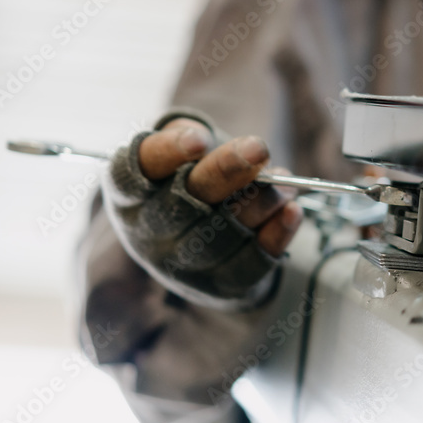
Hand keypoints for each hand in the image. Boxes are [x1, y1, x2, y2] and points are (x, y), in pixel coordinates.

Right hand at [137, 118, 302, 256]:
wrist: (210, 237)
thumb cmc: (194, 178)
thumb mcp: (181, 147)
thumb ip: (187, 135)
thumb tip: (203, 140)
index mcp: (130, 196)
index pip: (134, 173)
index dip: (165, 155)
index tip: (199, 138)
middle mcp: (149, 234)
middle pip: (185, 204)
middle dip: (226, 172)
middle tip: (258, 147)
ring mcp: (182, 265)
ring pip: (223, 233)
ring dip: (261, 201)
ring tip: (284, 179)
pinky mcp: (218, 287)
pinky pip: (250, 265)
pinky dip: (276, 237)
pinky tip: (292, 211)